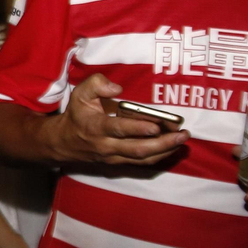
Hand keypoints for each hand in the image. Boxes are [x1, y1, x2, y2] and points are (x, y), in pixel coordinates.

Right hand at [54, 74, 189, 165]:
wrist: (64, 143)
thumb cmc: (77, 115)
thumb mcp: (80, 94)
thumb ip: (97, 84)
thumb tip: (117, 88)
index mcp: (96, 127)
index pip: (119, 130)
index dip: (138, 129)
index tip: (156, 126)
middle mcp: (106, 146)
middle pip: (138, 149)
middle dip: (163, 143)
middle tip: (182, 134)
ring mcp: (114, 157)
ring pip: (143, 159)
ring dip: (166, 151)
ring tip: (182, 140)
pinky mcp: (119, 162)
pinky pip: (142, 163)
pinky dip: (160, 156)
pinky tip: (172, 147)